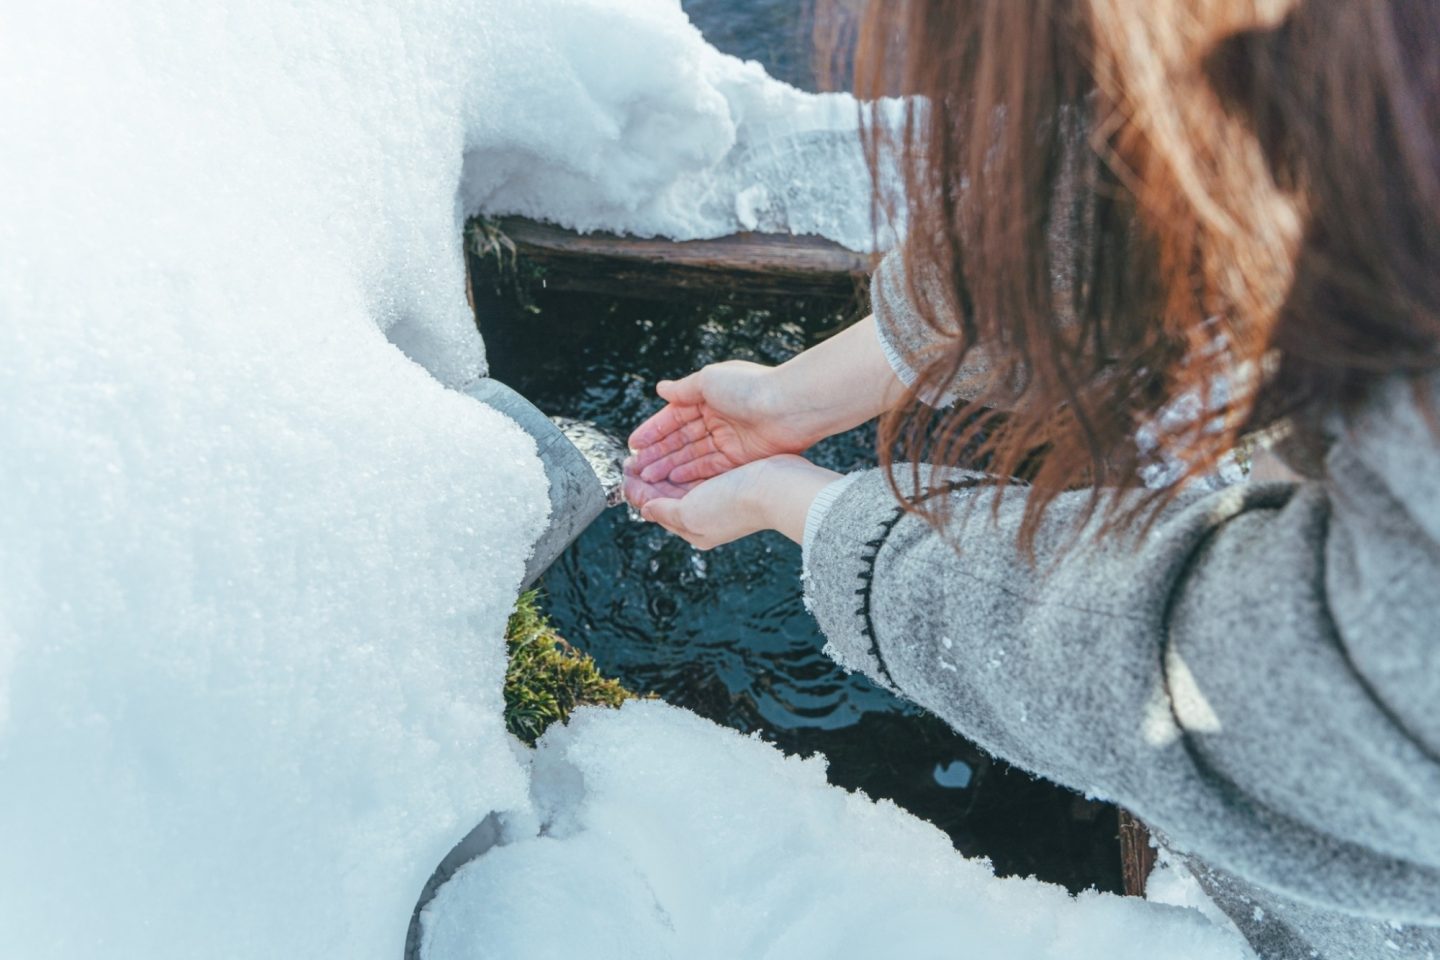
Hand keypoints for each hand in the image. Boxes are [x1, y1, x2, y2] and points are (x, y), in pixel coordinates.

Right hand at [626, 361, 814, 487]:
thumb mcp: (710, 380)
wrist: (789, 406)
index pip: (675, 416)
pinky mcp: (741, 458)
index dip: (654, 430)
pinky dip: (691, 474)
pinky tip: (672, 480)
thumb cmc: (750, 387)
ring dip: (670, 466)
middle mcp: (719, 418)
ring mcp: (730, 439)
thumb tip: (661, 388)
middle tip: (635, 467)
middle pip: (681, 439)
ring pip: (692, 456)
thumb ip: (684, 389)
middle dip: (658, 453)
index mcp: (710, 397)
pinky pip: (710, 468)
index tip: (633, 444)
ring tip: (647, 477)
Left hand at [626, 455, 840, 549]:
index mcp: (695, 529)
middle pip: (668, 495)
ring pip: (682, 481)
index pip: (657, 510)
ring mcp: (721, 497)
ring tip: (648, 452)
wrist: (780, 487)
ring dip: (663, 467)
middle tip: (631, 460)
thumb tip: (645, 509)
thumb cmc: (736, 503)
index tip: (625, 472)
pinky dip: (684, 460)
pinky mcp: (733, 478)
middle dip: (649, 479)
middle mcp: (706, 515)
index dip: (638, 491)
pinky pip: (700, 469)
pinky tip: (677, 448)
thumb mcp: (690, 512)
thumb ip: (664, 510)